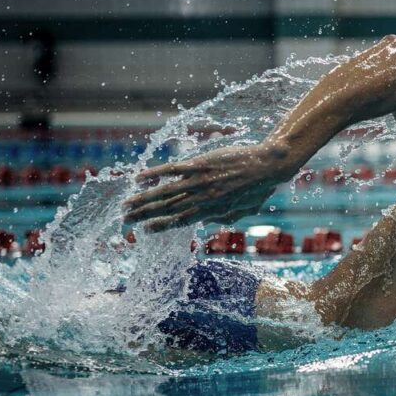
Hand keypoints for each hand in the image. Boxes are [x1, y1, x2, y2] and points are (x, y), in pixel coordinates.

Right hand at [123, 144, 294, 232]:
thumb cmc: (259, 189)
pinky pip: (173, 170)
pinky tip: (139, 179)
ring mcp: (201, 181)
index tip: (144, 232)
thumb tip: (204, 223)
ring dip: (143, 199)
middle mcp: (203, 198)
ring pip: (165, 192)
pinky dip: (154, 174)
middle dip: (144, 216)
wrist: (269, 166)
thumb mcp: (243, 210)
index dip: (160, 227)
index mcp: (212, 211)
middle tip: (125, 221)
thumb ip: (223, 218)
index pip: (180, 222)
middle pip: (167, 209)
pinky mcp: (201, 164)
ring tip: (126, 205)